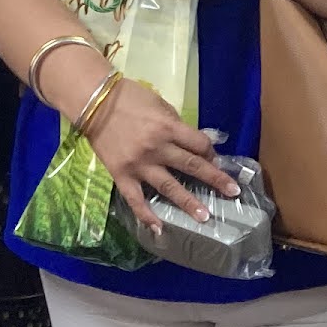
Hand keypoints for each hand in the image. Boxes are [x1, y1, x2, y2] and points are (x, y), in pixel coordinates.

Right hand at [74, 77, 238, 229]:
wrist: (93, 101)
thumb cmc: (128, 97)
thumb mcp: (159, 103)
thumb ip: (175, 124)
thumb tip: (192, 141)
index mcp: (169, 128)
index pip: (199, 144)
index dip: (211, 152)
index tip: (215, 159)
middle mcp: (158, 148)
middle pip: (192, 166)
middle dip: (215, 179)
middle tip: (233, 193)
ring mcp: (140, 164)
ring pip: (169, 186)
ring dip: (188, 202)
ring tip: (205, 217)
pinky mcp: (121, 175)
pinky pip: (135, 199)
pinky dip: (146, 214)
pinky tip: (158, 228)